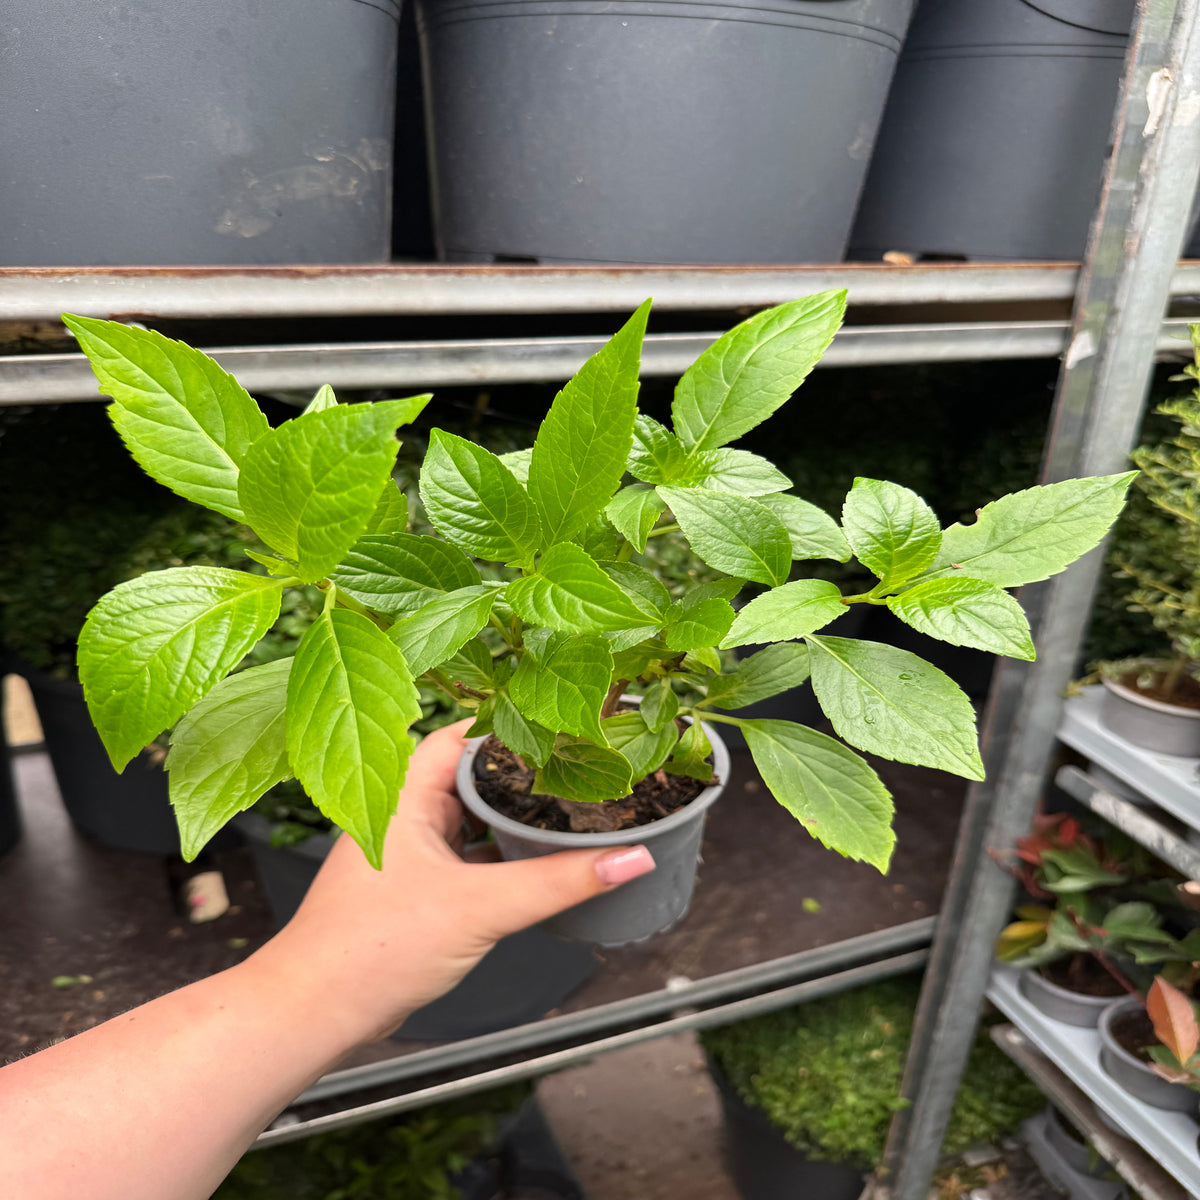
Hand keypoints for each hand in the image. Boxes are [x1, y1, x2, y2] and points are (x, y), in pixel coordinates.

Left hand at [254, 720, 655, 1042]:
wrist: (317, 1011)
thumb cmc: (369, 948)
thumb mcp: (481, 907)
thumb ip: (559, 881)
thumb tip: (629, 858)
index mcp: (404, 791)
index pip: (466, 734)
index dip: (515, 725)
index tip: (566, 725)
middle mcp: (403, 810)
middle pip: (475, 772)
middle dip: (525, 772)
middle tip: (580, 765)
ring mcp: (410, 847)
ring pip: (473, 815)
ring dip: (514, 815)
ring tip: (569, 806)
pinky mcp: (418, 883)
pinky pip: (471, 852)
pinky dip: (503, 852)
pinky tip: (537, 858)